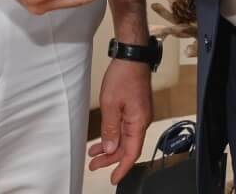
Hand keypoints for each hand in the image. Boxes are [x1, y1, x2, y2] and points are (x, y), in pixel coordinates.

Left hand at [89, 53, 153, 180]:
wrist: (131, 56)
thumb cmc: (123, 76)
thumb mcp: (111, 104)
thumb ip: (110, 129)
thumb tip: (111, 148)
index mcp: (138, 122)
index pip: (131, 152)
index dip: (122, 167)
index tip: (113, 179)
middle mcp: (142, 121)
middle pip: (127, 147)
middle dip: (110, 158)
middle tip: (94, 165)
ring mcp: (139, 114)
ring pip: (125, 137)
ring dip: (110, 146)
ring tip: (94, 154)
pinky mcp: (135, 108)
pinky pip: (125, 127)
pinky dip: (113, 134)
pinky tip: (103, 137)